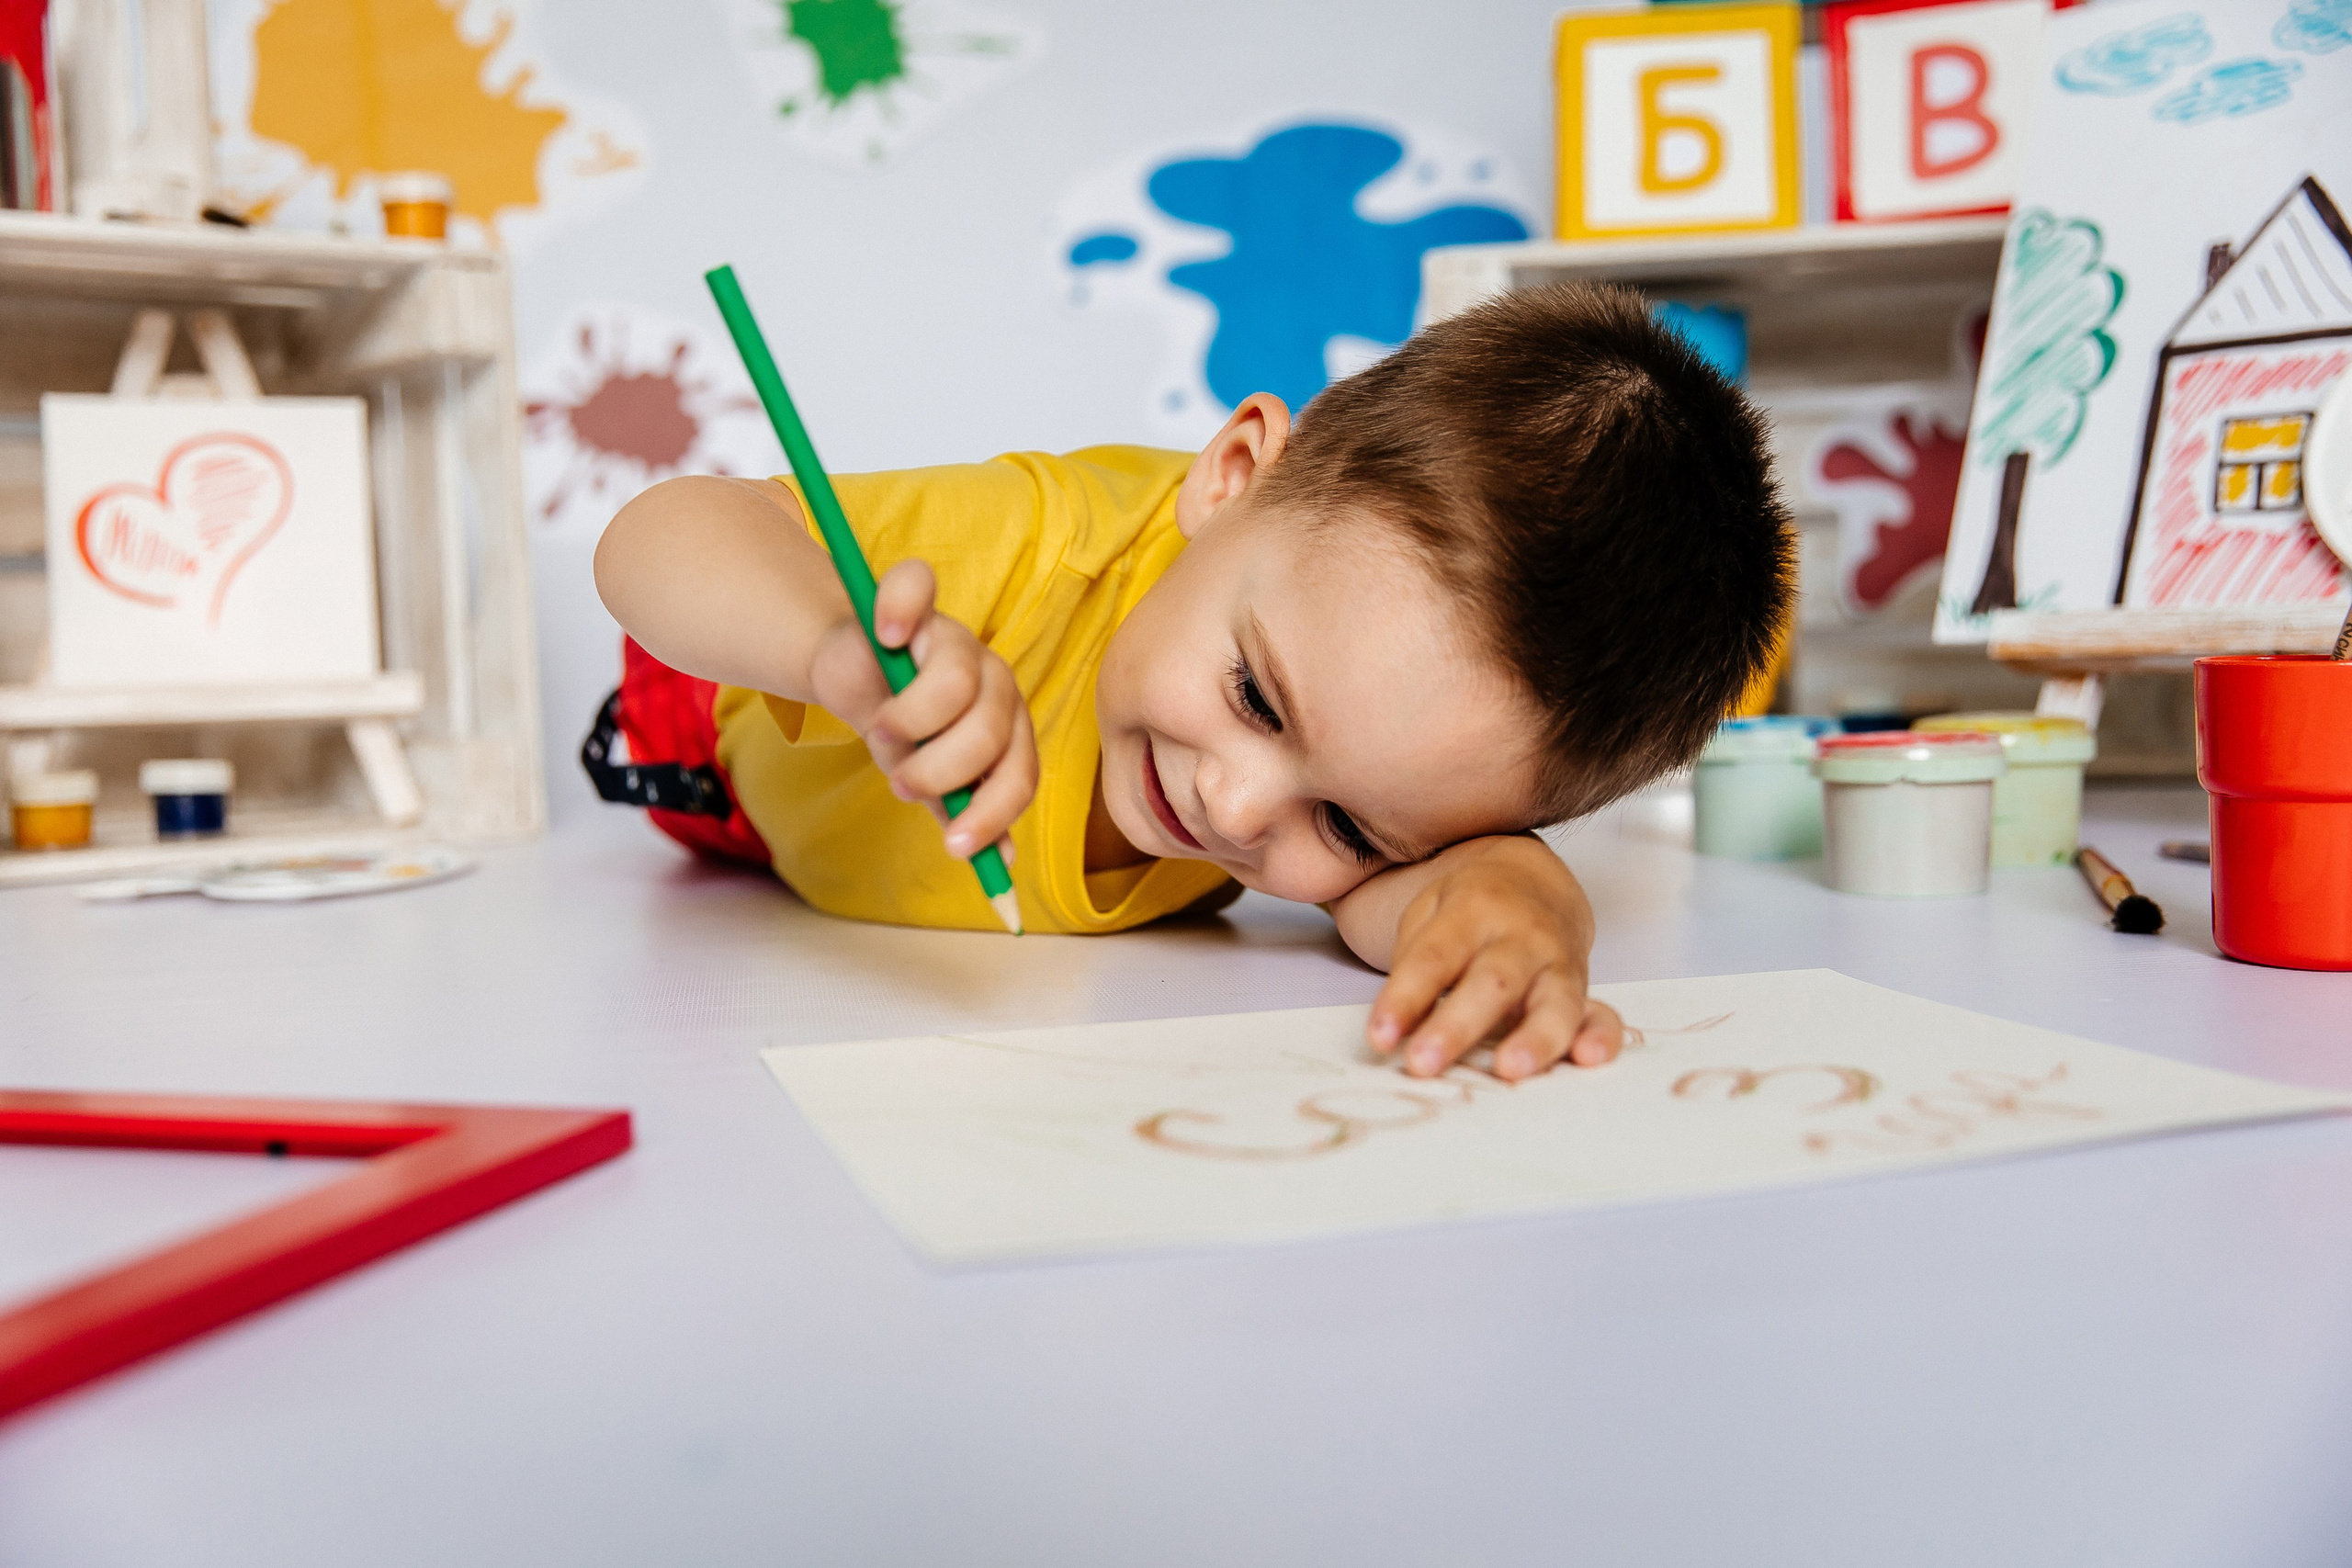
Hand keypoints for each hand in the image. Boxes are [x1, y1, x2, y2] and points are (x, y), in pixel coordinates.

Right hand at [807, 559, 1037, 860]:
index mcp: (1009, 728)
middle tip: (900, 781)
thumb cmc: (903, 731)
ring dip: (908, 724)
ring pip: (956, 685)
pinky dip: (898, 610)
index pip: (1020, 775)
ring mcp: (958, 638)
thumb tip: (1001, 863)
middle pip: (987, 733)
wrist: (857, 679)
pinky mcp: (917, 598)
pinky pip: (915, 587)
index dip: (991, 813)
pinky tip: (886, 634)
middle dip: (939, 772)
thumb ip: (960, 810)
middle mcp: (995, 681)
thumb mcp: (930, 778)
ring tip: (881, 736)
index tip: (953, 845)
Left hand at [1364, 837, 1621, 1082]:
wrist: (1534, 879)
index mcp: (1472, 911)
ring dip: (1534, 1039)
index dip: (1404, 999)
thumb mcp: (1427, 916)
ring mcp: (1558, 965)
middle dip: (1457, 1026)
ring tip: (1508, 1070)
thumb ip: (1412, 970)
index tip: (1380, 1039)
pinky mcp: (1585, 992)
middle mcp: (1521, 937)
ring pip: (1553, 1002)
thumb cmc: (1467, 910)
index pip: (1434, 958)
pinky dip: (1601, 1038)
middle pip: (1491, 983)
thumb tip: (1391, 1034)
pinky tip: (1589, 1060)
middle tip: (1423, 1064)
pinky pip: (1601, 1015)